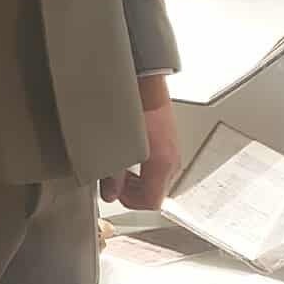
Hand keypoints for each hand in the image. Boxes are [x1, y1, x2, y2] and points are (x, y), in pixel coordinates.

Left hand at [101, 83, 181, 210]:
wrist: (144, 81)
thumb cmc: (132, 108)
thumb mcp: (115, 146)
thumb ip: (112, 175)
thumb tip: (110, 193)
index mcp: (162, 165)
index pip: (151, 202)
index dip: (129, 202)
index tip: (114, 192)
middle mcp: (172, 160)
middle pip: (155, 192)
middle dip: (133, 191)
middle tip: (114, 181)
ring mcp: (173, 150)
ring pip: (157, 179)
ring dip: (138, 178)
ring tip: (119, 166)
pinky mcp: (169, 140)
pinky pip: (159, 164)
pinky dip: (143, 165)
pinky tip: (128, 152)